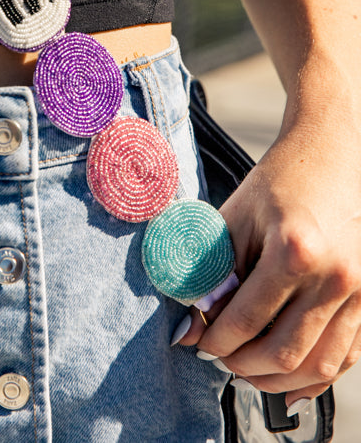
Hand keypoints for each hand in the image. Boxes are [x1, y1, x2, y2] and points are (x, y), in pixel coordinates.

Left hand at [175, 121, 360, 412]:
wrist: (328, 156)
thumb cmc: (276, 184)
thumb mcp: (234, 219)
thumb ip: (210, 273)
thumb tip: (192, 327)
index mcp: (294, 250)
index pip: (247, 319)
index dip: (215, 339)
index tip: (197, 342)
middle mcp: (335, 276)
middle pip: (283, 354)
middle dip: (242, 366)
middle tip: (218, 357)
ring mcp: (360, 291)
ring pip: (317, 365)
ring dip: (276, 379)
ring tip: (246, 368)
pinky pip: (346, 356)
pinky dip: (314, 375)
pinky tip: (287, 379)